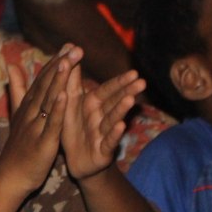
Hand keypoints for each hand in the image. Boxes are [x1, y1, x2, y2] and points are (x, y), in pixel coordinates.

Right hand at [0, 45, 77, 197]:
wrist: (10, 176)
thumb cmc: (17, 147)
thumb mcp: (17, 115)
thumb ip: (18, 89)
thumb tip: (11, 65)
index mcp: (28, 106)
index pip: (42, 80)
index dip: (55, 62)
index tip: (68, 45)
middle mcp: (30, 112)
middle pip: (47, 85)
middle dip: (61, 65)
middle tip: (75, 47)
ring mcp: (36, 126)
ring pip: (48, 100)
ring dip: (59, 80)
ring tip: (69, 62)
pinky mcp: (42, 142)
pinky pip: (51, 124)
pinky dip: (57, 109)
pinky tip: (64, 95)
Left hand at [61, 59, 143, 179]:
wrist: (75, 161)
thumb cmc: (75, 128)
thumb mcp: (70, 104)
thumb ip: (72, 80)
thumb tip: (71, 50)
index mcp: (92, 104)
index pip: (107, 90)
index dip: (119, 82)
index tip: (134, 72)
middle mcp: (101, 117)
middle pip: (114, 103)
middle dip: (127, 92)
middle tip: (141, 82)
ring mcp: (103, 133)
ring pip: (112, 119)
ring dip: (121, 110)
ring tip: (131, 100)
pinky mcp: (102, 150)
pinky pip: (108, 141)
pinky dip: (113, 133)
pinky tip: (121, 126)